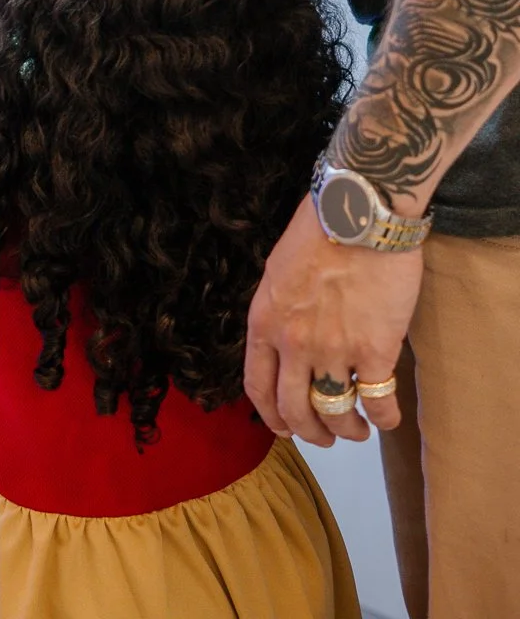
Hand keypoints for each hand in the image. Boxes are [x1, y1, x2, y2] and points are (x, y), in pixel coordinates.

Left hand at [244, 194, 421, 446]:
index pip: (258, 387)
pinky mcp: (375, 350)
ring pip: (335, 413)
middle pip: (295, 411)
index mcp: (265, 322)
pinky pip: (378, 403)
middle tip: (326, 437)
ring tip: (358, 429)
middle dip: (311, 432)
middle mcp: (293, 344)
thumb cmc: (320, 227)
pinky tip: (388, 419)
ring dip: (346, 430)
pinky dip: (384, 420)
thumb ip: (280, 310)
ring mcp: (334, 350)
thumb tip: (287, 337)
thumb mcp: (279, 269)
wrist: (360, 209)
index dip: (272, 416)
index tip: (285, 428)